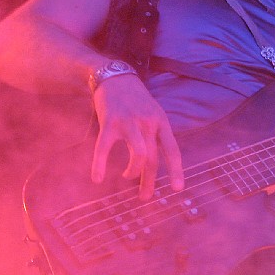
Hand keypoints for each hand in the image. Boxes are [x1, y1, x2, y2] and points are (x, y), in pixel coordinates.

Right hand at [90, 74, 184, 199]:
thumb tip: (156, 160)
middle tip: (145, 197)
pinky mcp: (109, 122)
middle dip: (149, 181)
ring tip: (127, 177)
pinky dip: (100, 165)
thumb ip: (156, 133)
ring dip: (133, 172)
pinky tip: (97, 178)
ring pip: (139, 155)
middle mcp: (148, 123)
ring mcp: (129, 122)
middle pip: (153, 158)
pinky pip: (104, 149)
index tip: (178, 189)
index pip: (172, 150)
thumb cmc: (135, 99)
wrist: (114, 77)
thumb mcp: (153, 112)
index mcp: (161, 122)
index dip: (176, 170)